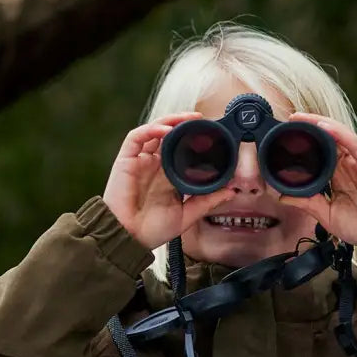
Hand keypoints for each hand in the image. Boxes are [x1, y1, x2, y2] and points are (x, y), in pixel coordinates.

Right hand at [103, 114, 234, 249]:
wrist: (128, 239)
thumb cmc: (151, 230)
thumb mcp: (186, 215)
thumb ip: (207, 202)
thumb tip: (231, 191)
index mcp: (167, 177)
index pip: (182, 150)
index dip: (195, 140)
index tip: (214, 136)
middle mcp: (154, 166)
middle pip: (170, 136)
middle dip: (186, 124)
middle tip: (204, 121)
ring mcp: (140, 162)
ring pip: (155, 131)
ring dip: (171, 120)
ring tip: (189, 118)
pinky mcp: (126, 161)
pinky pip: (137, 137)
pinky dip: (152, 129)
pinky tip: (166, 129)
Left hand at [276, 114, 356, 245]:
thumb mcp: (326, 213)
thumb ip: (307, 202)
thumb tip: (283, 197)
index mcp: (339, 175)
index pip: (322, 151)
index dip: (307, 142)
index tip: (286, 137)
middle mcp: (350, 165)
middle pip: (329, 139)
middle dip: (311, 127)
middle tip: (291, 120)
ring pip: (340, 136)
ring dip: (321, 124)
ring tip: (303, 118)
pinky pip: (354, 144)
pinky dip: (339, 133)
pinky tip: (324, 127)